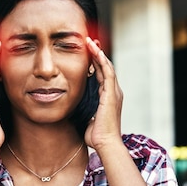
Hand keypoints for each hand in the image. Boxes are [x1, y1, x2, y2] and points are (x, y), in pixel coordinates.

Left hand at [84, 37, 122, 152]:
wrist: (105, 143)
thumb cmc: (96, 136)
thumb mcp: (86, 119)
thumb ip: (83, 111)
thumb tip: (72, 109)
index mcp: (108, 98)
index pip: (101, 76)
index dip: (94, 64)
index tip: (86, 55)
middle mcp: (113, 93)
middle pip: (105, 67)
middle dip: (97, 54)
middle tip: (88, 42)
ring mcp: (114, 92)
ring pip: (106, 66)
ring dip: (98, 53)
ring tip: (90, 42)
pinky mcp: (112, 94)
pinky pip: (107, 72)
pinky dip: (101, 60)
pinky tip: (95, 51)